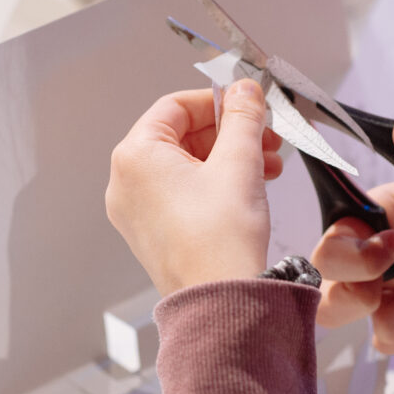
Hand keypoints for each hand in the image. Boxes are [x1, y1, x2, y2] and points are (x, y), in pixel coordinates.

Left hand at [107, 82, 284, 295]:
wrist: (221, 303)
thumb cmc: (220, 240)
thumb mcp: (239, 162)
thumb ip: (243, 118)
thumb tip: (245, 91)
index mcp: (135, 157)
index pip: (175, 106)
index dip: (217, 100)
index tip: (248, 103)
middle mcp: (126, 182)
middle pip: (180, 135)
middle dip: (228, 133)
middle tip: (265, 136)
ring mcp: (136, 211)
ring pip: (185, 165)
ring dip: (227, 158)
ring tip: (267, 164)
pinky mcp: (152, 233)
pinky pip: (182, 193)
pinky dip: (215, 183)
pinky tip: (250, 187)